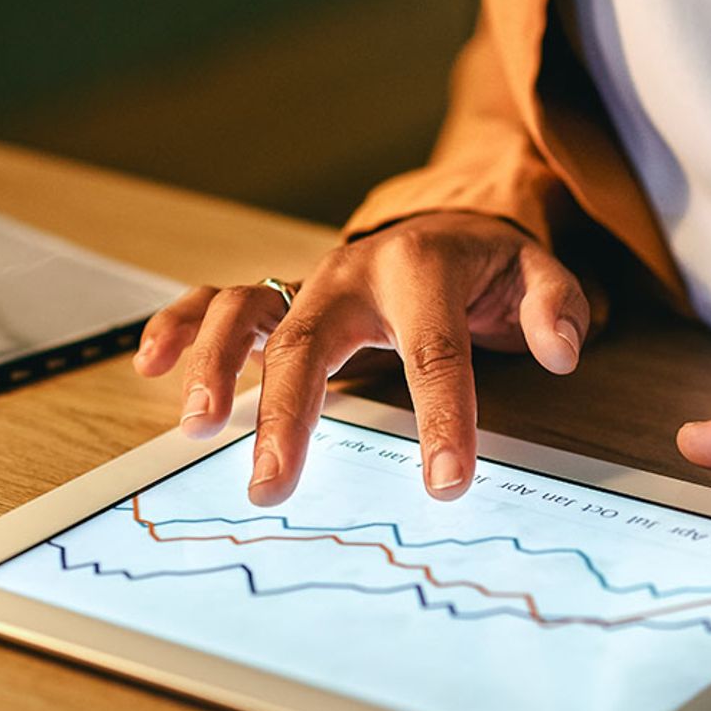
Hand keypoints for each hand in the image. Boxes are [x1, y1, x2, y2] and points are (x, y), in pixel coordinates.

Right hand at [133, 211, 589, 504]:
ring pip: (247, 311)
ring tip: (198, 427)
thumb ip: (554, 307)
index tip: (445, 485)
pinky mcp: (281, 295)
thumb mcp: (537, 274)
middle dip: (288, 416)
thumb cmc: (486, 266)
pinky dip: (179, 326)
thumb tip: (559, 350)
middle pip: (310, 342)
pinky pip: (217, 301)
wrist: (442, 224)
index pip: (432, 352)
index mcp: (421, 270)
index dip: (442, 418)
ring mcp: (309, 281)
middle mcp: (353, 272)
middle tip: (272, 485)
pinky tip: (150, 366)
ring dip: (216, 366)